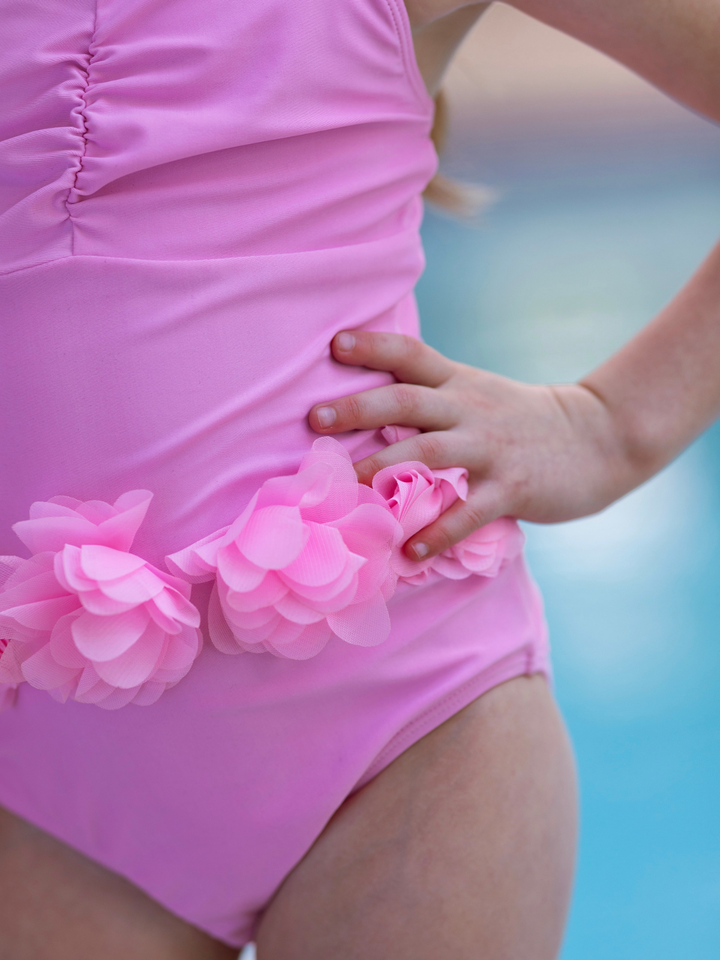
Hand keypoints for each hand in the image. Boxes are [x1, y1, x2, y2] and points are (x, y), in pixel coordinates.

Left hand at [308, 330, 637, 560]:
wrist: (601, 438)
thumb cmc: (526, 420)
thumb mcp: (481, 393)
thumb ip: (435, 396)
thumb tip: (370, 412)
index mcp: (460, 384)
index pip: (411, 354)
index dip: (373, 346)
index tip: (333, 345)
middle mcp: (470, 409)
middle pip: (406, 401)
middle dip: (358, 408)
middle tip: (314, 419)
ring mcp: (491, 448)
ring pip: (428, 454)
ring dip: (383, 472)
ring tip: (346, 494)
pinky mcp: (512, 487)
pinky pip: (467, 512)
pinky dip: (436, 532)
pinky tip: (409, 553)